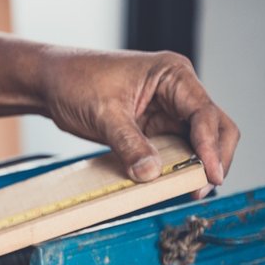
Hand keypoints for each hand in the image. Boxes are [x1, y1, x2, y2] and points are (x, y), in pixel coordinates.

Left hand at [37, 47, 238, 195]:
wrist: (50, 82)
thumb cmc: (75, 80)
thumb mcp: (103, 113)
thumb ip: (128, 144)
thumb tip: (151, 173)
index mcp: (172, 74)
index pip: (205, 113)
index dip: (211, 146)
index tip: (210, 173)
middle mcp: (177, 91)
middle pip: (215, 127)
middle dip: (215, 157)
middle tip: (204, 187)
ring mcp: (167, 110)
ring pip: (199, 141)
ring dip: (197, 164)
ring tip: (190, 190)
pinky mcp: (154, 127)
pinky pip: (175, 149)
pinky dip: (177, 166)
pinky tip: (172, 183)